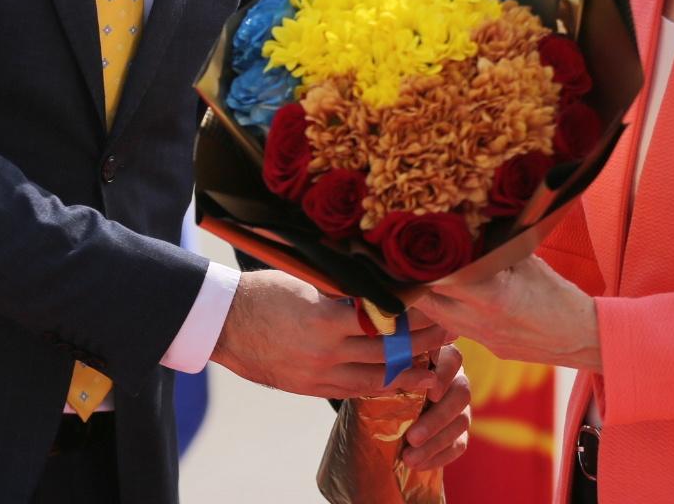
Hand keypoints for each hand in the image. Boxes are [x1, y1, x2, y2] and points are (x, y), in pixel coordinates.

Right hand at [209, 270, 451, 398]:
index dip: (415, 316)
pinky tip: (396, 378)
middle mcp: (327, 352)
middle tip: (448, 333)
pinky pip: (354, 390)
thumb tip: (382, 283)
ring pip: (376, 378)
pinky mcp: (310, 388)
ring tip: (433, 364)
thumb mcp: (307, 283)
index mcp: (326, 319)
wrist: (225, 323)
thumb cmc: (264, 292)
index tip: (437, 307)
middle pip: (388, 352)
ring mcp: (319, 374)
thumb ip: (343, 290)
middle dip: (422, 343)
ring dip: (407, 370)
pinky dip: (379, 385)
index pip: (385, 319)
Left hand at [386, 343, 471, 469]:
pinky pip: (459, 444)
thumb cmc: (382, 379)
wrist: (380, 405)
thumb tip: (386, 380)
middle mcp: (454, 378)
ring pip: (461, 421)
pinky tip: (419, 465)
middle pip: (461, 393)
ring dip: (435, 442)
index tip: (431, 393)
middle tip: (413, 437)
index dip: (445, 375)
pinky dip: (439, 456)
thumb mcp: (383, 372)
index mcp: (437, 357)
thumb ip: (390, 372)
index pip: (452, 358)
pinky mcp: (459, 430)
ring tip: (409, 458)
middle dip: (437, 418)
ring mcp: (459, 405)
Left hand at [413, 260, 600, 370]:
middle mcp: (479, 321)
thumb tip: (470, 224)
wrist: (585, 338)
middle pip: (426, 302)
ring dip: (428, 296)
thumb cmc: (560, 296)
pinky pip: (456, 327)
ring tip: (421, 274)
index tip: (405, 248)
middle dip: (413, 281)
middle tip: (405, 260)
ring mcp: (482, 339)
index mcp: (490, 295)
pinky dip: (448, 309)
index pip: (436, 278)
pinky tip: (451, 293)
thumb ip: (495, 246)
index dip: (417, 264)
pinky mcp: (488, 348)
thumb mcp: (527, 261)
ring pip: (438, 317)